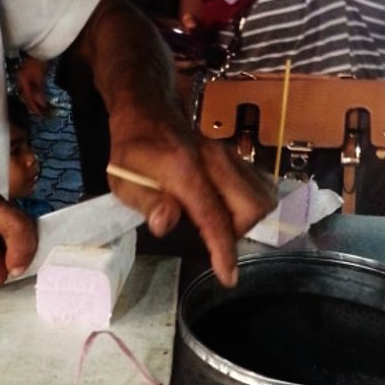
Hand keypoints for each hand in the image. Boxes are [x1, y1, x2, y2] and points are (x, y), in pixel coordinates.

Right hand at [16, 55, 49, 115]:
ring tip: (42, 109)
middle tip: (42, 114)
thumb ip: (39, 90)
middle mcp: (21, 81)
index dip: (33, 106)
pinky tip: (41, 100)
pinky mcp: (29, 78)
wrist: (40, 50)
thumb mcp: (40, 77)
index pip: (27, 97)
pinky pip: (32, 89)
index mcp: (22, 81)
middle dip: (34, 106)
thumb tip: (41, 104)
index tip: (40, 114)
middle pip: (27, 97)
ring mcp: (24, 79)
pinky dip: (37, 95)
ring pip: (29, 94)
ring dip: (36, 101)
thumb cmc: (39, 62)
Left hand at [106, 112, 276, 287]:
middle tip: (215, 241)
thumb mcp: (124, 179)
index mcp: (185, 171)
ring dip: (247, 219)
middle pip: (253, 207)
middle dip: (240, 233)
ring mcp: (229, 155)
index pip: (214, 216)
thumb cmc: (132, 148)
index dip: (224, 250)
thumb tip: (165, 224)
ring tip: (220, 224)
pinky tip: (228, 208)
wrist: (147, 107)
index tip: (228, 276)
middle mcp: (215, 161)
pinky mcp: (234, 155)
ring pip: (261, 195)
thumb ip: (146, 202)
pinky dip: (250, 203)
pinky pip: (258, 184)